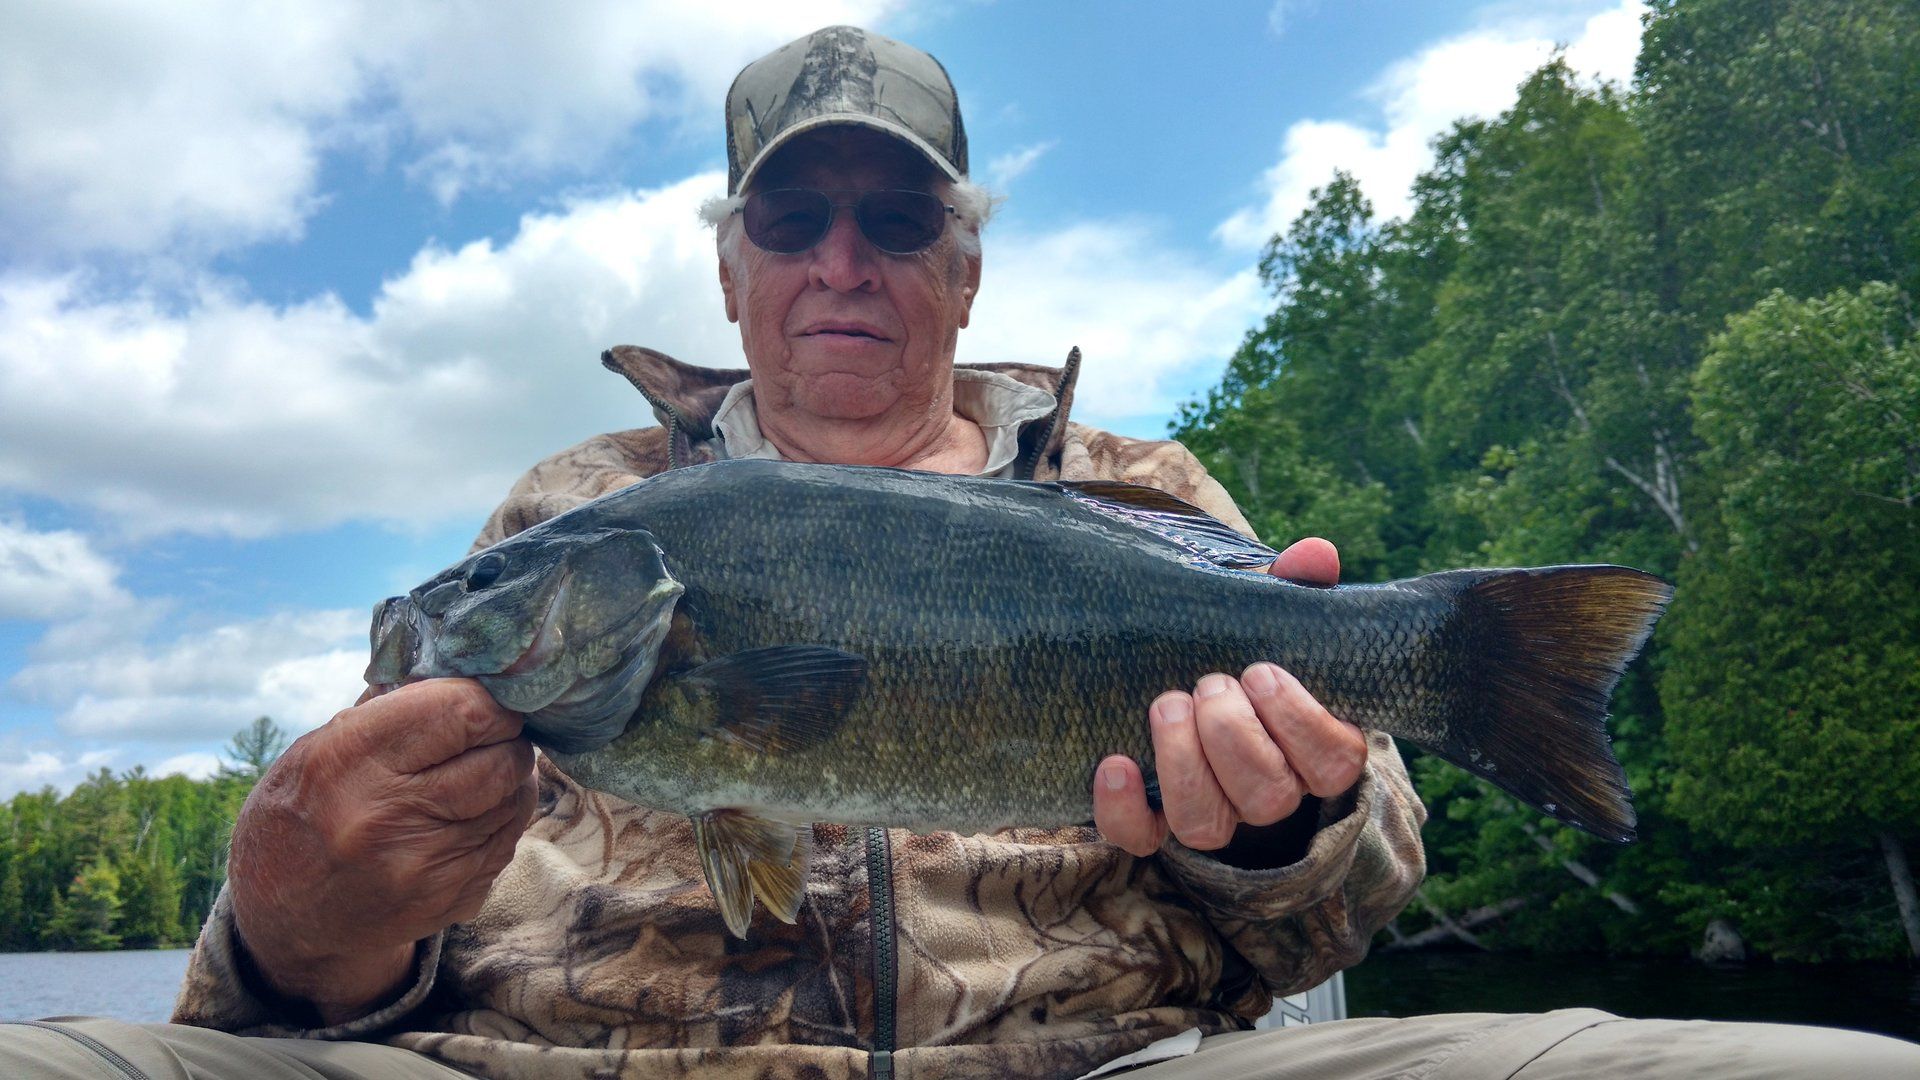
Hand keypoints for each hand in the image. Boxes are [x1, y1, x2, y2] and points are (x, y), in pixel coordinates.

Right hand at [227, 678, 535, 1023]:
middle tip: (493, 735)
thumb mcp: (317, 747)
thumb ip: (390, 706)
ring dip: (510, 781)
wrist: (281, 920)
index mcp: (350, 760)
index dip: (489, 700)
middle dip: (507, 739)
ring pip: (514, 800)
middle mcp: (389, 815)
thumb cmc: (299, 814)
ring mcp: (424, 866)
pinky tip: (470, 816)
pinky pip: (506, 843)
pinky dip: (500, 822)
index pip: (464, 711)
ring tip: (479, 773)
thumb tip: (464, 668)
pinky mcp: (450, 901)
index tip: (488, 700)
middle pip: (503, 757)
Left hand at [1093, 537, 1368, 855]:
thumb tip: (1316, 553)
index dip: (1300, 721)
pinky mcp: (1153, 823)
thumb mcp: (1270, 621)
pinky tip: (1114, 764)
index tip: (1262, 671)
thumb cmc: (1241, 652)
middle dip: (1234, 735)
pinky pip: (1139, 838)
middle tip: (1209, 683)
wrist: (1181, 678)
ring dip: (1184, 764)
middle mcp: (1269, 794)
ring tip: (1167, 703)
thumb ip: (1297, 589)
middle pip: (1267, 797)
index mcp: (1315, 750)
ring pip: (1207, 824)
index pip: (1333, 763)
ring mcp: (1212, 814)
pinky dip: (1123, 808)